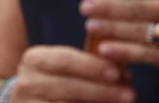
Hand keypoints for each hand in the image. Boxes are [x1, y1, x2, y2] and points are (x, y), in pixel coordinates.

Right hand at [12, 45, 133, 102]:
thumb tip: (124, 74)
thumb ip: (90, 68)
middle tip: (130, 94)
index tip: (117, 73)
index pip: (65, 60)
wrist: (29, 101)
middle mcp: (28, 81)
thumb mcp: (66, 69)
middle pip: (70, 86)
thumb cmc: (55, 82)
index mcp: (35, 59)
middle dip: (102, 91)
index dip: (92, 66)